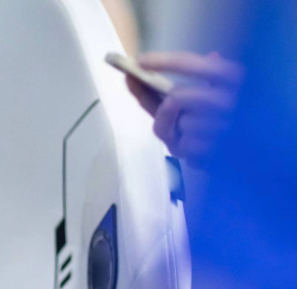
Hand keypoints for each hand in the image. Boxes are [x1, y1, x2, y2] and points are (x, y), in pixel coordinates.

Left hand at [126, 51, 243, 168]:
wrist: (234, 150)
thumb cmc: (206, 118)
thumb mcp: (189, 99)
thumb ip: (161, 89)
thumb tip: (131, 75)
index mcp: (231, 78)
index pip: (198, 65)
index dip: (167, 61)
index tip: (140, 61)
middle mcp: (232, 100)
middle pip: (178, 97)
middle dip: (166, 104)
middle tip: (167, 106)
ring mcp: (227, 126)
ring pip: (181, 124)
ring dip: (177, 128)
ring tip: (190, 130)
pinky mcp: (221, 150)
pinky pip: (185, 147)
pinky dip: (183, 146)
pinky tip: (195, 144)